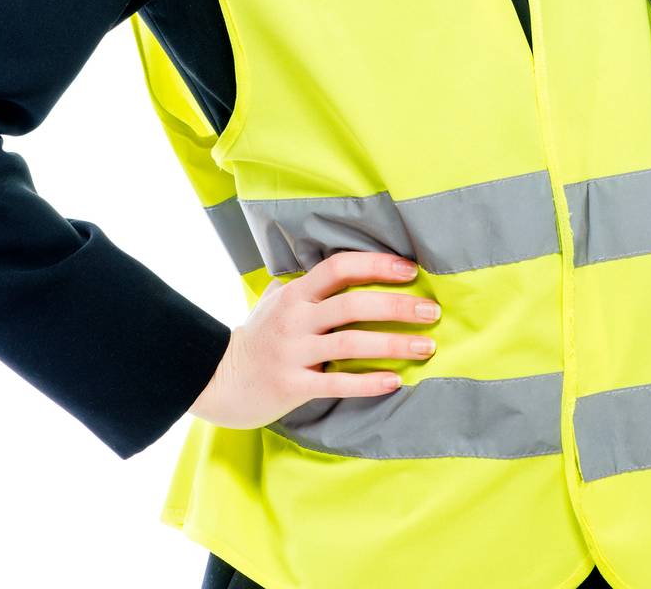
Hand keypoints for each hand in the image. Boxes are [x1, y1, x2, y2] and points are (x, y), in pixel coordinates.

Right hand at [187, 250, 440, 428]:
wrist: (218, 379)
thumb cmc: (255, 338)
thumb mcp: (273, 301)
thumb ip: (301, 284)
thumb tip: (333, 268)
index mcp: (295, 293)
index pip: (339, 267)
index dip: (376, 265)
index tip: (410, 271)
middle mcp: (295, 318)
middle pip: (353, 304)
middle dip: (397, 306)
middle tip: (431, 311)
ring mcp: (293, 352)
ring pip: (352, 343)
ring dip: (394, 344)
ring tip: (427, 347)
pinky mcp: (293, 385)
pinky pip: (337, 382)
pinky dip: (369, 382)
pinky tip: (395, 381)